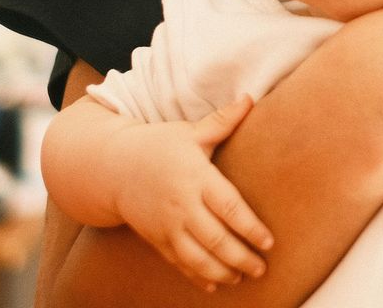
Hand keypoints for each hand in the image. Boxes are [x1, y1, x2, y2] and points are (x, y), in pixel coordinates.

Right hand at [109, 98, 274, 291]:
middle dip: (240, 257)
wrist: (113, 167)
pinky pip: (178, 263)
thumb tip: (251, 98)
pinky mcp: (156, 238)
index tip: (269, 242)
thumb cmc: (160, 146)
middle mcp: (181, 204)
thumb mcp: (190, 132)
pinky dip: (197, 276)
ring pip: (196, 257)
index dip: (250, 227)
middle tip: (262, 268)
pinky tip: (215, 285)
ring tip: (243, 277)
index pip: (228, 206)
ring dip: (221, 271)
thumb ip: (222, 121)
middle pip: (215, 238)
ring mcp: (166, 225)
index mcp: (195, 176)